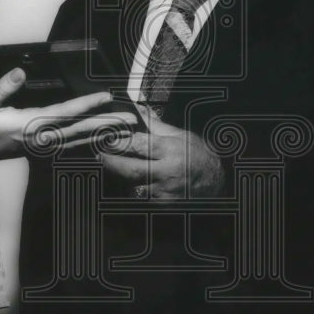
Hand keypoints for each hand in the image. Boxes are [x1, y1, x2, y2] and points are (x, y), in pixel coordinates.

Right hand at [0, 68, 136, 164]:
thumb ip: (2, 88)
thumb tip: (20, 71)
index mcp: (29, 124)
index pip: (64, 113)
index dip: (86, 104)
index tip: (105, 97)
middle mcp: (40, 138)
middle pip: (80, 130)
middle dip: (106, 123)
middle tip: (131, 120)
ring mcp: (43, 147)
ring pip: (79, 141)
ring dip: (104, 135)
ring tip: (126, 130)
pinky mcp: (42, 150)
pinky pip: (71, 147)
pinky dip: (90, 143)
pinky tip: (104, 140)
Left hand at [100, 107, 223, 197]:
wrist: (215, 182)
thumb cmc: (196, 154)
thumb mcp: (179, 135)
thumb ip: (154, 124)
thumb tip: (137, 107)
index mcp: (170, 150)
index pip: (139, 145)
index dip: (119, 142)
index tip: (105, 138)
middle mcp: (167, 172)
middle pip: (131, 170)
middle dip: (111, 163)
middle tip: (98, 155)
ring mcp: (164, 192)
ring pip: (132, 187)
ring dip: (117, 179)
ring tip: (105, 169)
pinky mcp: (162, 206)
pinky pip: (139, 200)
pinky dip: (129, 191)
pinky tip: (121, 184)